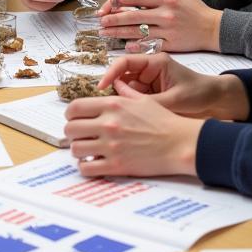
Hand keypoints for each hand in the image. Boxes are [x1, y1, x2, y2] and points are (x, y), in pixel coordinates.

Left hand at [63, 92, 202, 177]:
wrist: (180, 144)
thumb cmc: (164, 122)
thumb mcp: (144, 100)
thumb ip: (126, 92)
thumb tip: (116, 84)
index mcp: (113, 105)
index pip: (75, 107)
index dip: (70, 114)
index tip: (74, 119)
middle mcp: (109, 124)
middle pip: (70, 129)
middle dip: (72, 133)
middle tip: (80, 136)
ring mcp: (111, 146)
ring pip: (75, 149)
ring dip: (78, 150)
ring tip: (87, 150)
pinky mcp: (116, 166)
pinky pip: (86, 168)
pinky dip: (85, 166)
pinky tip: (93, 163)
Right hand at [97, 52, 249, 120]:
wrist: (217, 102)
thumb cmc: (200, 93)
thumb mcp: (175, 99)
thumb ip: (148, 101)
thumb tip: (121, 100)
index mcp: (155, 62)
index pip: (126, 62)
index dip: (111, 73)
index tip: (101, 86)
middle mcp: (149, 70)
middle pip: (123, 77)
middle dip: (115, 90)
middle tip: (108, 106)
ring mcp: (150, 83)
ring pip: (127, 90)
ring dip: (123, 100)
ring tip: (119, 114)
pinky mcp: (151, 95)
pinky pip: (135, 99)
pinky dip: (131, 107)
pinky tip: (129, 117)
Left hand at [99, 0, 222, 52]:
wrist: (214, 29)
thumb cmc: (197, 9)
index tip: (111, 1)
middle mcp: (166, 15)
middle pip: (134, 16)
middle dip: (115, 18)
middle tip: (101, 20)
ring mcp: (168, 31)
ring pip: (138, 32)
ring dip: (119, 33)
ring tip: (106, 32)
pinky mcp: (171, 45)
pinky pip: (150, 45)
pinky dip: (136, 46)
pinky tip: (124, 46)